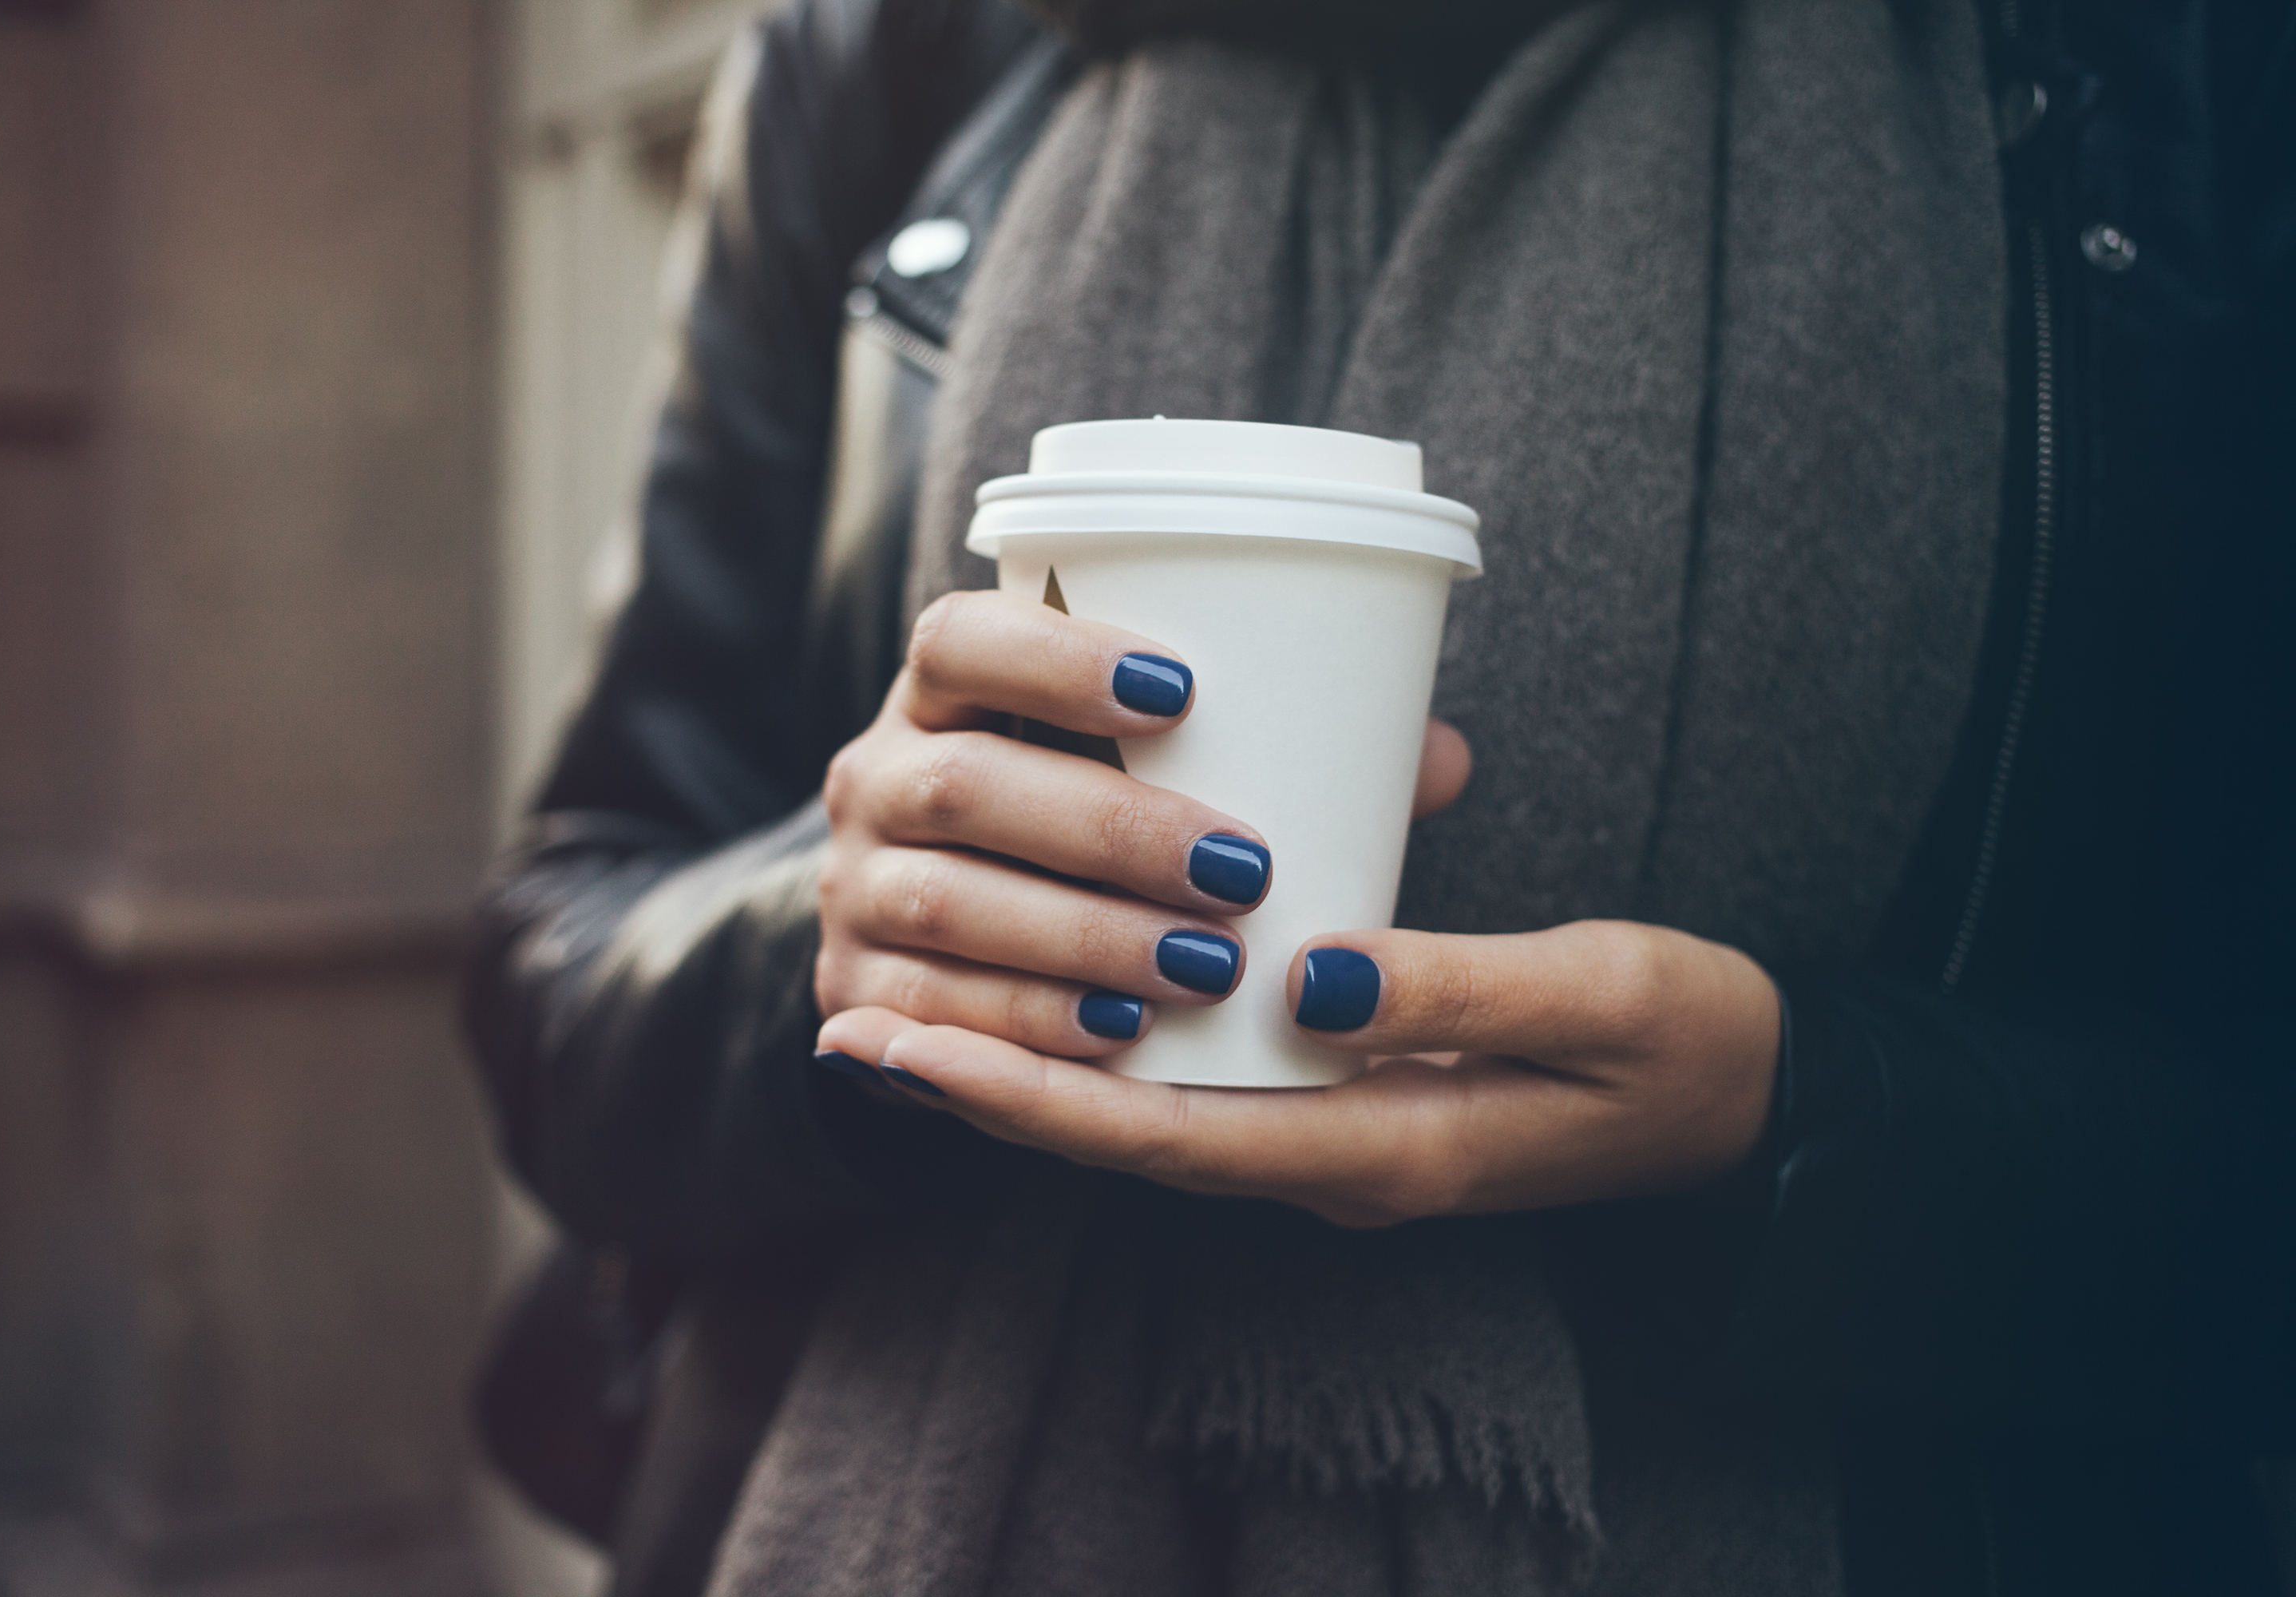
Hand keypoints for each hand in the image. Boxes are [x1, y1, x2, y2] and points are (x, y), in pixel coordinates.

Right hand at [816, 588, 1468, 1066]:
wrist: (947, 929)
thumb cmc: (1086, 816)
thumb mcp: (1146, 769)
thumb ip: (1276, 755)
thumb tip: (1436, 759)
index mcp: (944, 689)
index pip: (961, 638)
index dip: (1056, 657)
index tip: (1180, 690)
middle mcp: (877, 775)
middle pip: (962, 785)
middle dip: (1106, 830)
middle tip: (1241, 872)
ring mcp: (853, 887)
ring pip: (945, 903)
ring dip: (1081, 939)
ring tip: (1203, 970)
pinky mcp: (853, 990)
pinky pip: (926, 1012)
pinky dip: (1026, 1025)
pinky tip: (1119, 1038)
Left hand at [817, 918, 1780, 1227]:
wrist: (1753, 1100)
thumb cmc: (1686, 1042)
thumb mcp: (1595, 999)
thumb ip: (1454, 989)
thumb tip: (1307, 979)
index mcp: (1385, 1149)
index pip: (1169, 1138)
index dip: (1029, 1099)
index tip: (907, 1050)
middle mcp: (1337, 1159)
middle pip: (1126, 1139)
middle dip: (986, 1092)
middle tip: (852, 1032)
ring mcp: (1338, 1135)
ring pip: (1151, 1117)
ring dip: (1029, 1076)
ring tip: (906, 1022)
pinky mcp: (1348, 1096)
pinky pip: (1201, 1089)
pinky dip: (1112, 1054)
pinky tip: (1053, 1000)